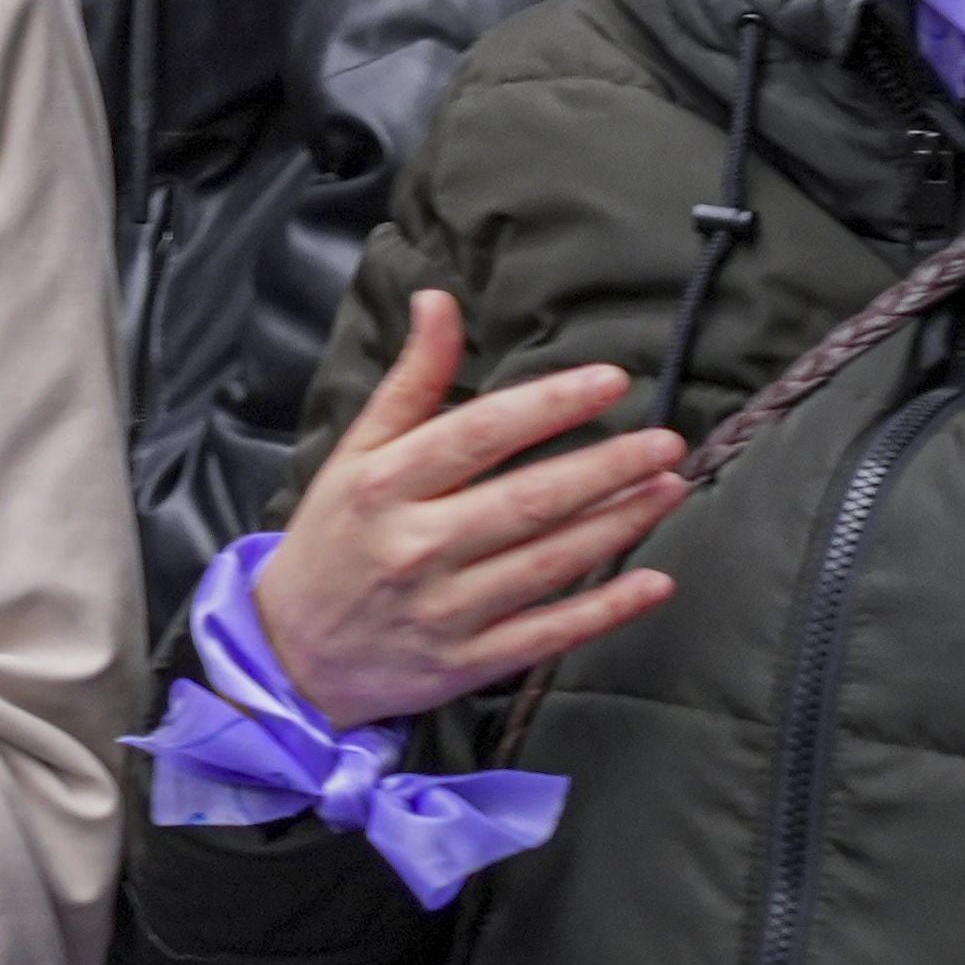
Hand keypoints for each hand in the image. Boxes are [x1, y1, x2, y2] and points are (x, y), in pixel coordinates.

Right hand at [258, 289, 686, 730]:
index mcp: (384, 485)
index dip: (550, 405)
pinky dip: (605, 611)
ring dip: (617, 525)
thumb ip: (409, 381)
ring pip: (547, 564)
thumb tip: (438, 299)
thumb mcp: (355, 453)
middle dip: (605, 468)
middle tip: (667, 441)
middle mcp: (415, 547)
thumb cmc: (335, 538)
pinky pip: (547, 634)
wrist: (294, 655)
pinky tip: (655, 582)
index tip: (612, 380)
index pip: (479, 434)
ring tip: (670, 487)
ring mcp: (444, 611)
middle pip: (526, 501)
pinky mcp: (467, 664)